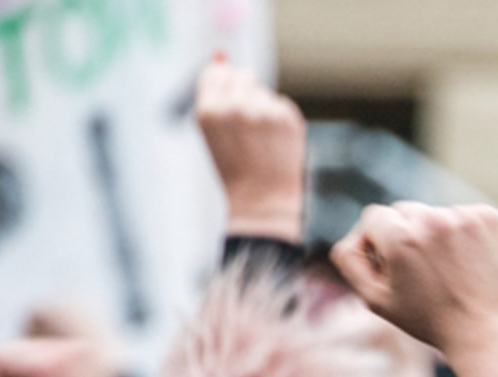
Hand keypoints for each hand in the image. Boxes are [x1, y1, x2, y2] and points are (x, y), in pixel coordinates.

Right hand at [196, 55, 305, 242]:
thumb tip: (220, 55)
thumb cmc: (233, 169)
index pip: (216, 73)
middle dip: (244, 95)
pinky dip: (278, 119)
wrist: (262, 200)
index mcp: (209, 111)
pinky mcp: (288, 117)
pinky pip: (280, 104)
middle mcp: (236, 107)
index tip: (227, 108)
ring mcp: (264, 111)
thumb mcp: (211, 131)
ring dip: (261, 108)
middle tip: (246, 128)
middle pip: (243, 76)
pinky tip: (273, 143)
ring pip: (263, 92)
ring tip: (259, 140)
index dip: (222, 89)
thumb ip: (213, 91)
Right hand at [331, 202, 497, 376]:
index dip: (376, 243)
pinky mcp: (489, 217)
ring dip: (435, 235)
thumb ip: (351, 262)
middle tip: (420, 272)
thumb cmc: (428, 320)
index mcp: (400, 238)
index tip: (390, 265)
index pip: (373, 217)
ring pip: (434, 214)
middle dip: (405, 236)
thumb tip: (351, 236)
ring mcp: (464, 216)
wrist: (487, 331)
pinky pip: (463, 216)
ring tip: (448, 272)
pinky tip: (468, 263)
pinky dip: (463, 234)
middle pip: (404, 211)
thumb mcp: (376, 300)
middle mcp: (431, 220)